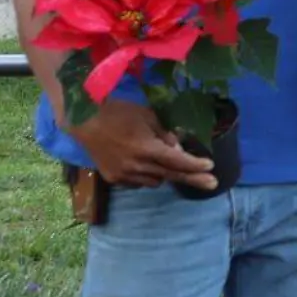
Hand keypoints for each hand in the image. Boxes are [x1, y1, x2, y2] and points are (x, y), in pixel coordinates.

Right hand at [70, 99, 215, 190]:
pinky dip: (145, 175)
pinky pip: (138, 182)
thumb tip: (179, 149)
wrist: (84, 121)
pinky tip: (140, 162)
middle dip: (193, 178)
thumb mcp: (148, 117)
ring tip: (161, 160)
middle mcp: (136, 165)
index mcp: (146, 148)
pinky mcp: (112, 179)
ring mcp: (123, 175)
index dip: (195, 165)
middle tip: (212, 183)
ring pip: (154, 181)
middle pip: (170, 175)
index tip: (211, 167)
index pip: (177, 161)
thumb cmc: (118, 113)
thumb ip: (165, 135)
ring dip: (164, 173)